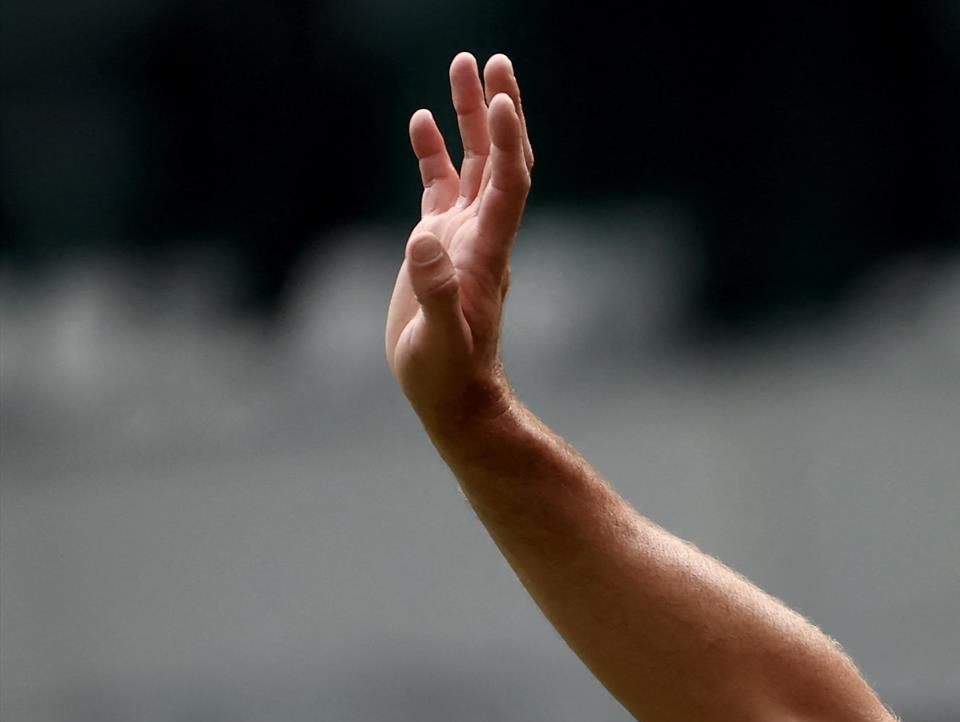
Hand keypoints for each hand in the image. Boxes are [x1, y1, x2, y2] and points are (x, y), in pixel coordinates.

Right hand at [387, 53, 534, 434]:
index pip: (508, 183)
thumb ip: (434, 291)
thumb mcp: (439, 339)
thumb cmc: (448, 374)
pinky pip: (441, 184)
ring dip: (470, 116)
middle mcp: (481, 233)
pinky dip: (434, 151)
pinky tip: (421, 120)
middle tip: (493, 60)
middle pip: (501, 158)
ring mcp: (461, 234)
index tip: (502, 98)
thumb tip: (422, 242)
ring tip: (462, 66)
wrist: (452, 394)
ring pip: (474, 162)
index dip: (509, 141)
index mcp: (486, 250)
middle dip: (498, 109)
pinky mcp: (438, 243)